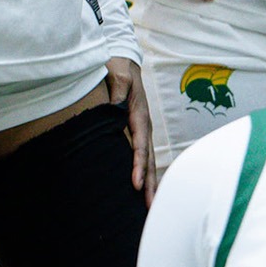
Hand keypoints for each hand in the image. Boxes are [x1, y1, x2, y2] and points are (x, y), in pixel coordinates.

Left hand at [106, 58, 154, 204]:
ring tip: (151, 206)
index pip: (140, 145)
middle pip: (150, 158)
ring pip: (149, 160)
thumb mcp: (117, 72)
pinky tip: (144, 188)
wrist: (125, 59)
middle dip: (152, 183)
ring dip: (152, 182)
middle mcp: (144, 125)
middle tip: (151, 207)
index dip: (139, 165)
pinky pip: (143, 155)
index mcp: (139, 114)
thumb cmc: (119, 66)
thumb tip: (114, 108)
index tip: (137, 185)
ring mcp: (142, 130)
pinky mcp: (137, 132)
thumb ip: (118, 89)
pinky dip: (147, 173)